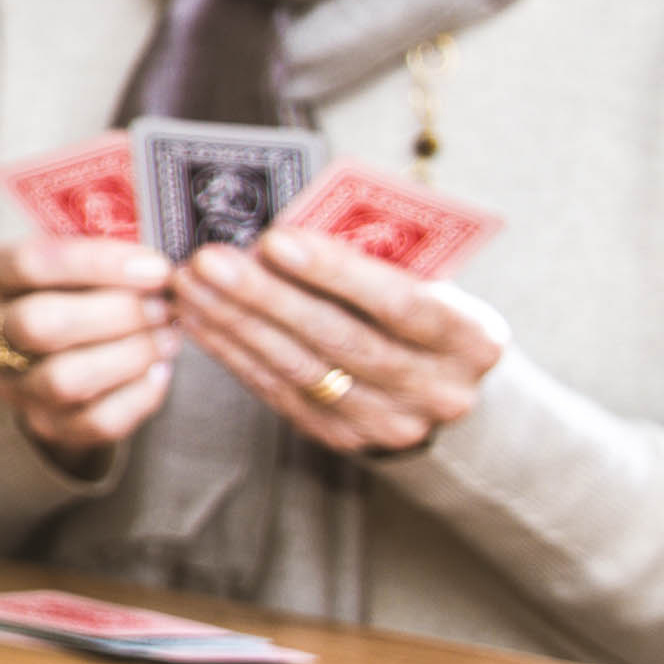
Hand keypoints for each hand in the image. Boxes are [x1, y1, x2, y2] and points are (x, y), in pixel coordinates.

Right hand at [0, 232, 179, 473]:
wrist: (49, 347)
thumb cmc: (66, 284)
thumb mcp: (65, 253)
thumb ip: (99, 249)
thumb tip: (159, 266)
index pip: (28, 263)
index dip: (97, 264)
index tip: (155, 267)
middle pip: (40, 325)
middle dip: (115, 314)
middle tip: (163, 305)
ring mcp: (6, 385)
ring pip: (65, 380)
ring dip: (130, 355)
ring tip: (168, 335)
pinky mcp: (42, 424)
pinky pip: (93, 421)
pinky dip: (137, 396)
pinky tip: (159, 370)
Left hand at [175, 229, 506, 454]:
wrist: (446, 391)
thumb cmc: (428, 313)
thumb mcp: (430, 283)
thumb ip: (380, 259)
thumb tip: (286, 225)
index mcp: (472, 338)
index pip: (402, 302)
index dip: (337, 272)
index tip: (276, 239)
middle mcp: (437, 388)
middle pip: (341, 339)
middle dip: (267, 297)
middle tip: (209, 260)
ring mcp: (391, 422)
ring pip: (302, 369)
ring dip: (237, 324)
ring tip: (191, 285)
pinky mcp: (345, 439)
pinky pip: (280, 393)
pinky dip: (235, 354)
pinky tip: (201, 320)